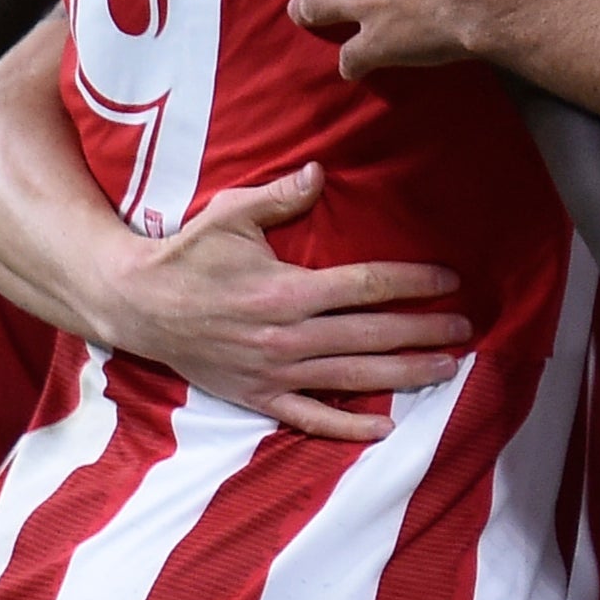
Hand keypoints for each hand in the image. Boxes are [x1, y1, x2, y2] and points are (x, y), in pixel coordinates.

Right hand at [97, 162, 470, 440]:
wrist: (133, 305)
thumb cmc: (185, 255)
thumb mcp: (229, 214)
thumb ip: (279, 195)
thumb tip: (320, 170)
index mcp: (285, 290)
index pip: (365, 286)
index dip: (412, 283)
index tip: (449, 279)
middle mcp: (285, 336)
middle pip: (370, 334)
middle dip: (423, 331)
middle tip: (465, 328)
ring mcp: (272, 372)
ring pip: (352, 378)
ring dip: (403, 375)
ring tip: (446, 370)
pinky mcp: (256, 398)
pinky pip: (309, 418)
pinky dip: (347, 427)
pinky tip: (385, 428)